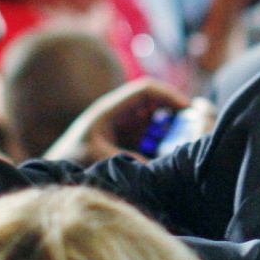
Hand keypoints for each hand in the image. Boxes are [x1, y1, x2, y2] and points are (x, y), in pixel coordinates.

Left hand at [43, 79, 190, 162]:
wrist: (59, 169)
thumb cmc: (72, 158)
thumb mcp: (95, 157)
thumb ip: (121, 159)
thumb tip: (151, 164)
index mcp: (111, 108)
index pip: (146, 90)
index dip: (169, 95)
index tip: (188, 109)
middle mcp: (124, 114)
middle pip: (160, 103)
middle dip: (181, 114)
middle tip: (200, 128)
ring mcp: (130, 127)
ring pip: (163, 122)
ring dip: (178, 132)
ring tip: (191, 146)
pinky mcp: (135, 141)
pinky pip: (159, 139)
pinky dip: (170, 146)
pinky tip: (175, 158)